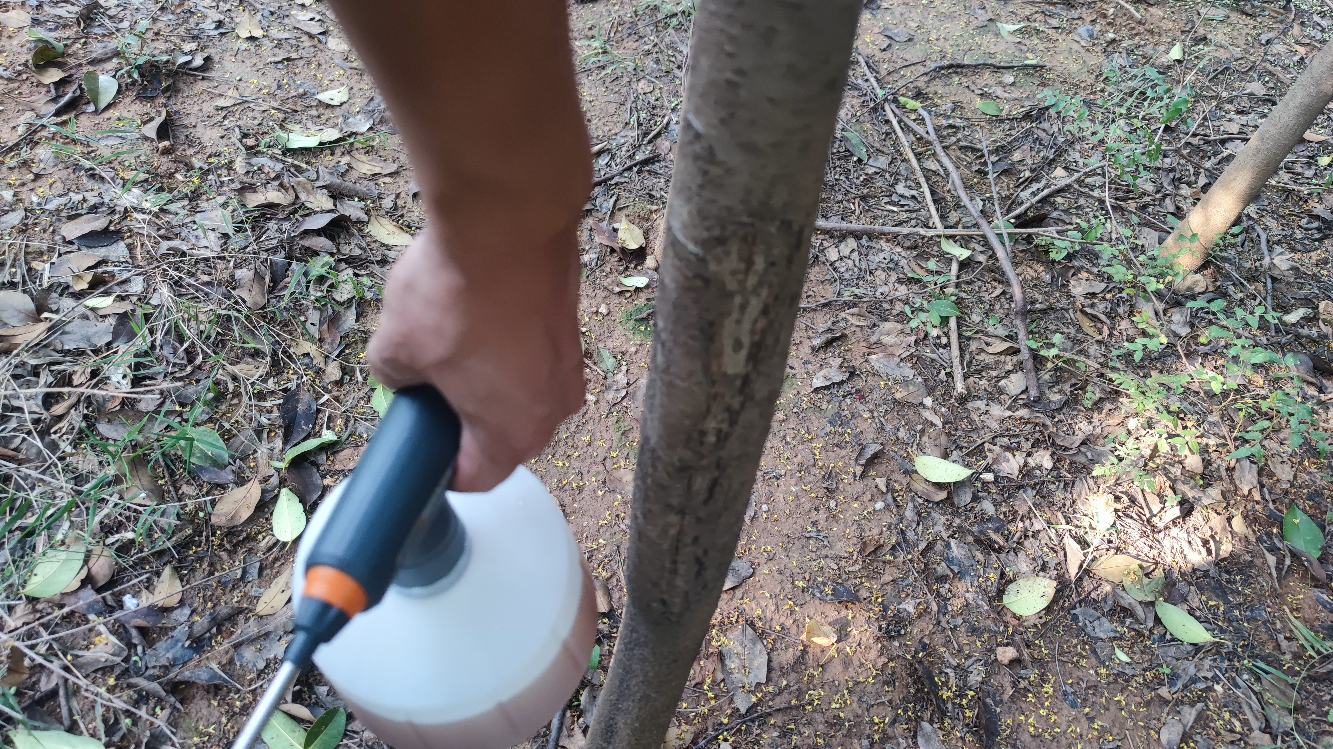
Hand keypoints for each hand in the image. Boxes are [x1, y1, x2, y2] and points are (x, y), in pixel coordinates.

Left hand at [368, 223, 584, 491]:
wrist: (507, 220)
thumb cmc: (453, 294)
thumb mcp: (394, 348)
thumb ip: (396, 382)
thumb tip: (407, 377)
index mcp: (513, 434)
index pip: (476, 478)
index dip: (439, 467)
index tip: (417, 445)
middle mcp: (553, 410)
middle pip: (502, 438)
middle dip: (464, 421)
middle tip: (428, 387)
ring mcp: (570, 368)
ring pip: (522, 394)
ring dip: (489, 381)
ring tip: (452, 340)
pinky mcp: (572, 328)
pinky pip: (535, 357)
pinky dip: (509, 348)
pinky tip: (478, 314)